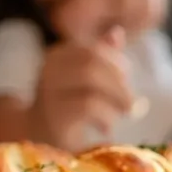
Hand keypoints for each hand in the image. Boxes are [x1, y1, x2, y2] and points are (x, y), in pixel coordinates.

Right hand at [28, 27, 134, 150]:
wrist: (39, 140)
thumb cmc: (69, 107)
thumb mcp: (87, 80)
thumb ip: (102, 57)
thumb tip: (117, 31)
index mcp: (58, 56)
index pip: (93, 49)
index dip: (116, 63)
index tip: (126, 80)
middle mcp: (48, 69)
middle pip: (92, 62)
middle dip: (119, 82)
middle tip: (131, 103)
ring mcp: (48, 92)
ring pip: (91, 79)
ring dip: (116, 99)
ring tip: (121, 115)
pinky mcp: (53, 116)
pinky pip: (88, 105)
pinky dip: (106, 116)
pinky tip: (106, 128)